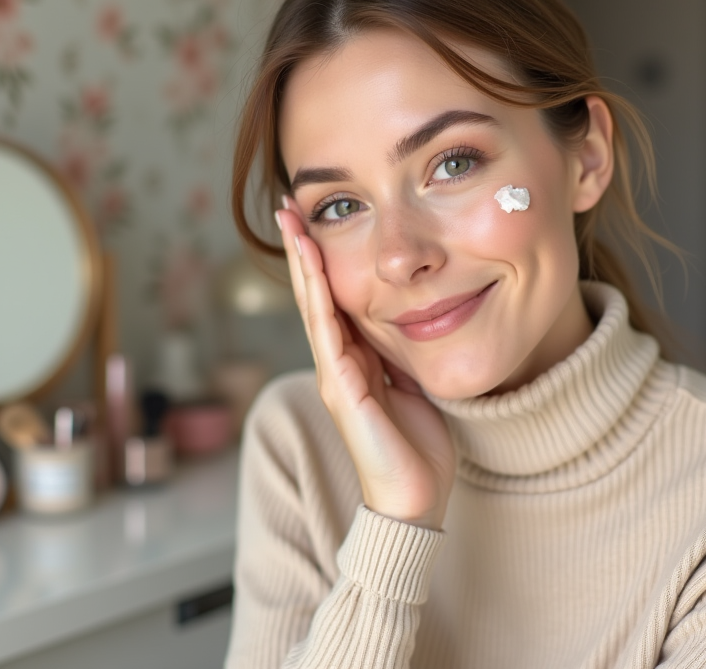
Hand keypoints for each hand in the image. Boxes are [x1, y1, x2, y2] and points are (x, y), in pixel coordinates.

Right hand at [277, 197, 455, 529]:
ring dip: (302, 263)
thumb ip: (405, 350)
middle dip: (301, 249)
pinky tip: (312, 269)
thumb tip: (417, 313)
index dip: (321, 258)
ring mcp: (335, 376)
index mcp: (354, 358)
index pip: (333, 297)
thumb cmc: (417, 446)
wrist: (414, 499)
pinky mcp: (343, 391)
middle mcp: (337, 363)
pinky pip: (328, 335)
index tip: (313, 218)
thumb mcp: (414, 381)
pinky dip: (318, 299)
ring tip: (292, 224)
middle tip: (288, 205)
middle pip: (314, 294)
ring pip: (314, 307)